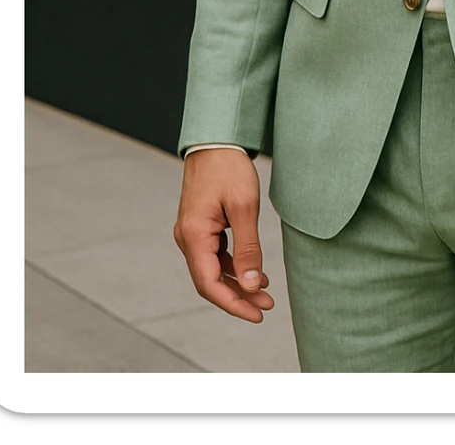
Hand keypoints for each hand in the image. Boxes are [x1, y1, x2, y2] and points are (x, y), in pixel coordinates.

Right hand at [173, 148, 274, 322]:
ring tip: (265, 291)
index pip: (209, 284)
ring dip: (237, 283)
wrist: (216, 139)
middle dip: (239, 296)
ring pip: (213, 270)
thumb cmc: (228, 168)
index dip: (234, 304)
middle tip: (267, 305)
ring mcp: (192, 232)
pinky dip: (233, 266)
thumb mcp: (245, 207)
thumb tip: (252, 285)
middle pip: (210, 281)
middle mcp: (187, 238)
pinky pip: (214, 255)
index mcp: (193, 235)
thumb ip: (248, 249)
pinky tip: (253, 270)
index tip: (258, 314)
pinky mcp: (200, 226)